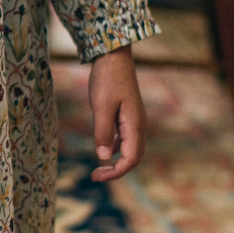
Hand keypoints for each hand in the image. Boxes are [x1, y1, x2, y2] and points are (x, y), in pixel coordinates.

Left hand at [87, 46, 144, 181]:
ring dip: (116, 160)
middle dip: (116, 170)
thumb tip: (102, 157)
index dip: (116, 172)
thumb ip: (102, 132)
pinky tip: (104, 149)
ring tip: (98, 168)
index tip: (96, 176)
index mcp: (134, 125)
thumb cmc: (107, 79)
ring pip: (130, 148)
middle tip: (95, 175)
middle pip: (133, 157)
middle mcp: (138, 124)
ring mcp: (134, 119)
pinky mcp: (127, 114)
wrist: (114, 56)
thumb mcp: (101, 106)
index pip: (131, 159)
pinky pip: (125, 138)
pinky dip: (115, 147)